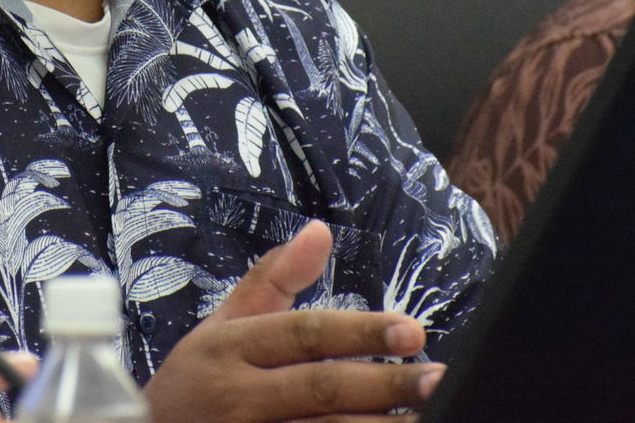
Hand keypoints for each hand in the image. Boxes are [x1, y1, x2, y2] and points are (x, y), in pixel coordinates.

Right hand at [143, 220, 444, 422]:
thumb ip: (274, 278)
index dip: (358, 332)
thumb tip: (321, 230)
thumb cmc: (198, 379)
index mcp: (230, 347)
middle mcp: (239, 395)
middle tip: (437, 376)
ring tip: (428, 416)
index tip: (412, 330)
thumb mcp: (223, 322)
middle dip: (383, 383)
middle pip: (321, 387)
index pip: (302, 334)